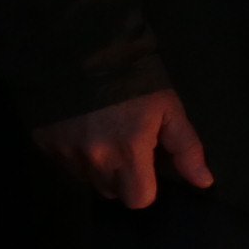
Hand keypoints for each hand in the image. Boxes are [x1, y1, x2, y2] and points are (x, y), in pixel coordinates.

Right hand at [34, 88, 211, 208]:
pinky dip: (74, 156)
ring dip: (98, 168)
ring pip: (88, 181)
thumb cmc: (136, 80)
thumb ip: (186, 149)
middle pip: (113, 192)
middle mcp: (94, 159)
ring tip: (103, 136)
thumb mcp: (168, 109)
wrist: (83, 48)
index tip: (147, 166)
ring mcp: (65, 152)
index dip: (147, 187)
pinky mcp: (44, 143)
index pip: (139, 200)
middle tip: (126, 147)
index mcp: (128, 152)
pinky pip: (65, 165)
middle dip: (123, 177)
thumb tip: (204, 183)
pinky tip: (81, 131)